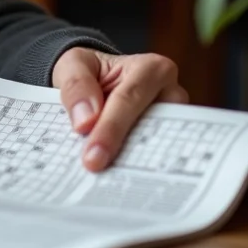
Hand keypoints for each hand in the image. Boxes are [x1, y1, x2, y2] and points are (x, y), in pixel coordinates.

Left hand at [52, 48, 187, 171]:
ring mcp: (174, 122)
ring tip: (107, 184)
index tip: (92, 157)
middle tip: (98, 174)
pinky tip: (114, 183)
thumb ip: (76, 84)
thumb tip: (85, 120)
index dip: (110, 129)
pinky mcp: (169, 141)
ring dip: (131, 166)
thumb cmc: (89, 70)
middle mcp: (171, 95)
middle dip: (124, 153)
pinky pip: (154, 159)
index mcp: (151, 69)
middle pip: (151, 128)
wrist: (94, 81)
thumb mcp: (73, 64)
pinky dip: (133, 170)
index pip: (129, 100)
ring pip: (159, 149)